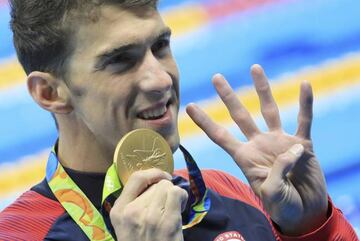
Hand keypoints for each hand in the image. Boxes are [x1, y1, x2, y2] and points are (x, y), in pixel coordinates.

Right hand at [110, 169, 187, 240]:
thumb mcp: (126, 224)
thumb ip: (133, 203)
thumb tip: (154, 181)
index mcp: (119, 210)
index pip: (136, 178)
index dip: (153, 173)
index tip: (161, 177)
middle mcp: (132, 211)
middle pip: (157, 184)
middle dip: (164, 191)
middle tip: (166, 205)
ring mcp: (150, 217)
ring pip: (168, 187)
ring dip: (175, 194)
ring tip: (173, 208)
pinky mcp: (167, 223)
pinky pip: (177, 194)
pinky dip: (182, 198)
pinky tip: (180, 208)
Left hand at [186, 64, 327, 235]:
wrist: (304, 211)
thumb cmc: (283, 207)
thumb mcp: (273, 195)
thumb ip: (278, 172)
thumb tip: (291, 149)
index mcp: (244, 157)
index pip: (220, 136)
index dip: (205, 122)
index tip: (190, 105)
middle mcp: (259, 144)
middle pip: (240, 115)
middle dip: (228, 96)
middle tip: (216, 77)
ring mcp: (280, 142)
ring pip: (269, 110)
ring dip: (262, 89)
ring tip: (254, 68)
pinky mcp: (302, 143)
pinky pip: (304, 119)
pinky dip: (306, 103)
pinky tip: (305, 85)